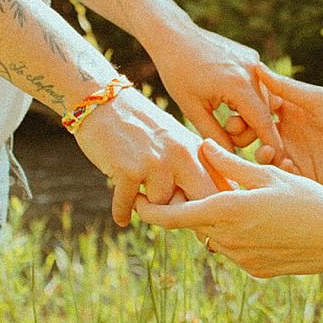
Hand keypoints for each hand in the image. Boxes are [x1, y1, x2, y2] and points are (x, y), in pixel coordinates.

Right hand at [74, 85, 216, 226]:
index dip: (216, 209)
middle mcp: (180, 155)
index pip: (220, 187)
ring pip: (161, 207)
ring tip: (139, 199)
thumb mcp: (175, 139)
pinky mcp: (128, 170)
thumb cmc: (140, 125)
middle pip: (200, 202)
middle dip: (190, 217)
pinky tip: (121, 217)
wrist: (103, 100)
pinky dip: (122, 213)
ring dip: (148, 208)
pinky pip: (129, 206)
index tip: (207, 220)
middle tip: (177, 221)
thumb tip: (214, 202)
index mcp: (196, 148)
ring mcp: (155, 163)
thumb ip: (196, 165)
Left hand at [133, 139, 322, 275]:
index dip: (152, 210)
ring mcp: (242, 259)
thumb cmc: (307, 199)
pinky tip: (255, 220)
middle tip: (188, 188)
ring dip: (212, 222)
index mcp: (228, 212)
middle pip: (193, 226)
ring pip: (213, 238)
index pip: (174, 216)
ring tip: (227, 200)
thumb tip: (203, 147)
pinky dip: (234, 235)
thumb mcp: (269, 174)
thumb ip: (231, 163)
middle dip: (187, 210)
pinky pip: (234, 250)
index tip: (140, 202)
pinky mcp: (256, 270)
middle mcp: (229, 240)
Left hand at [149, 26, 284, 158]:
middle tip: (226, 130)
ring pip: (264, 99)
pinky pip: (259, 84)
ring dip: (250, 113)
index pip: (262, 123)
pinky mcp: (251, 56)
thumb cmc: (177, 72)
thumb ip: (215, 135)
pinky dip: (249, 98)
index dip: (269, 144)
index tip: (274, 161)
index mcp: (239, 85)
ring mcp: (254, 61)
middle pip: (265, 113)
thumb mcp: (193, 109)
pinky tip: (229, 99)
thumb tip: (231, 158)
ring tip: (226, 116)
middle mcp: (253, 70)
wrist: (173, 35)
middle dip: (250, 129)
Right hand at [248, 63, 322, 188]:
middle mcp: (289, 133)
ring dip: (261, 154)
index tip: (233, 115)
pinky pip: (283, 174)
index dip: (244, 113)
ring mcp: (295, 154)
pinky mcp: (304, 174)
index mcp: (290, 112)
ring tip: (268, 153)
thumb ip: (286, 88)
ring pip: (266, 156)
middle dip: (245, 137)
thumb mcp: (316, 100)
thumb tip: (258, 66)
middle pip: (257, 134)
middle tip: (240, 138)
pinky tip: (289, 166)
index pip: (259, 111)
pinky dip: (281, 170)